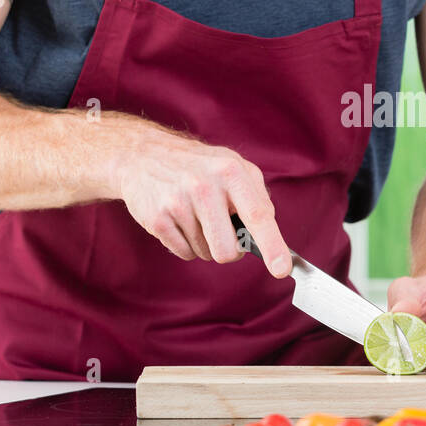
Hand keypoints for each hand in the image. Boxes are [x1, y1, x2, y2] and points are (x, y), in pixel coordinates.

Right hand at [111, 122, 291, 277]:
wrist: (143, 155)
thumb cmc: (197, 166)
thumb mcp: (232, 165)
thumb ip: (256, 196)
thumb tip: (268, 232)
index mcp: (230, 171)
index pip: (258, 215)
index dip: (273, 245)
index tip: (282, 270)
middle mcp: (204, 186)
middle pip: (227, 250)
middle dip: (229, 250)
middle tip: (222, 231)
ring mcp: (178, 203)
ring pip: (206, 253)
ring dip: (205, 243)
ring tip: (195, 216)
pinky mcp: (157, 219)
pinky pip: (184, 253)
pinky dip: (186, 244)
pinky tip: (178, 221)